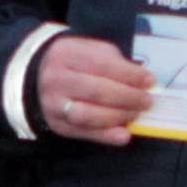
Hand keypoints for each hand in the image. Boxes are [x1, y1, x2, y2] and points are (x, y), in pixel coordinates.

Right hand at [35, 36, 157, 146]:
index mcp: (66, 54)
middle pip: (96, 91)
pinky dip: (106, 136)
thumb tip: (141, 80)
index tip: (149, 81)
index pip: (102, 64)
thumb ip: (114, 62)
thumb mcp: (90, 50)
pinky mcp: (57, 124)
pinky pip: (83, 133)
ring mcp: (54, 104)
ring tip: (135, 114)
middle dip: (128, 97)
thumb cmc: (74, 63)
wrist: (38, 77)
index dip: (129, 74)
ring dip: (118, 117)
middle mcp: (56, 79)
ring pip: (88, 115)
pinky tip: (124, 135)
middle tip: (146, 101)